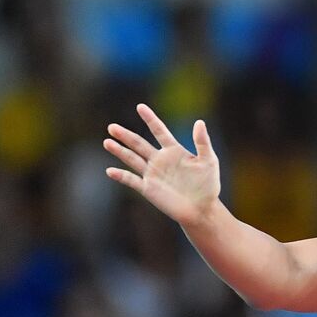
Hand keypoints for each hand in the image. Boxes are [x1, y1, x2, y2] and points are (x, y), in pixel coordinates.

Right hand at [104, 103, 220, 228]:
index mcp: (174, 150)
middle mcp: (160, 160)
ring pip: (132, 159)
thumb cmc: (208, 184)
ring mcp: (153, 174)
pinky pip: (132, 180)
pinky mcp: (149, 189)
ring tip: (107, 141)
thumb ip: (203, 142)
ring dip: (119, 151)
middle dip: (125, 135)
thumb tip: (199, 121)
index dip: (150, 119)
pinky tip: (110, 170)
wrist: (202, 209)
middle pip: (139, 144)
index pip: (159, 130)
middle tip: (111, 126)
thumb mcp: (209, 160)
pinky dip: (121, 176)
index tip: (140, 106)